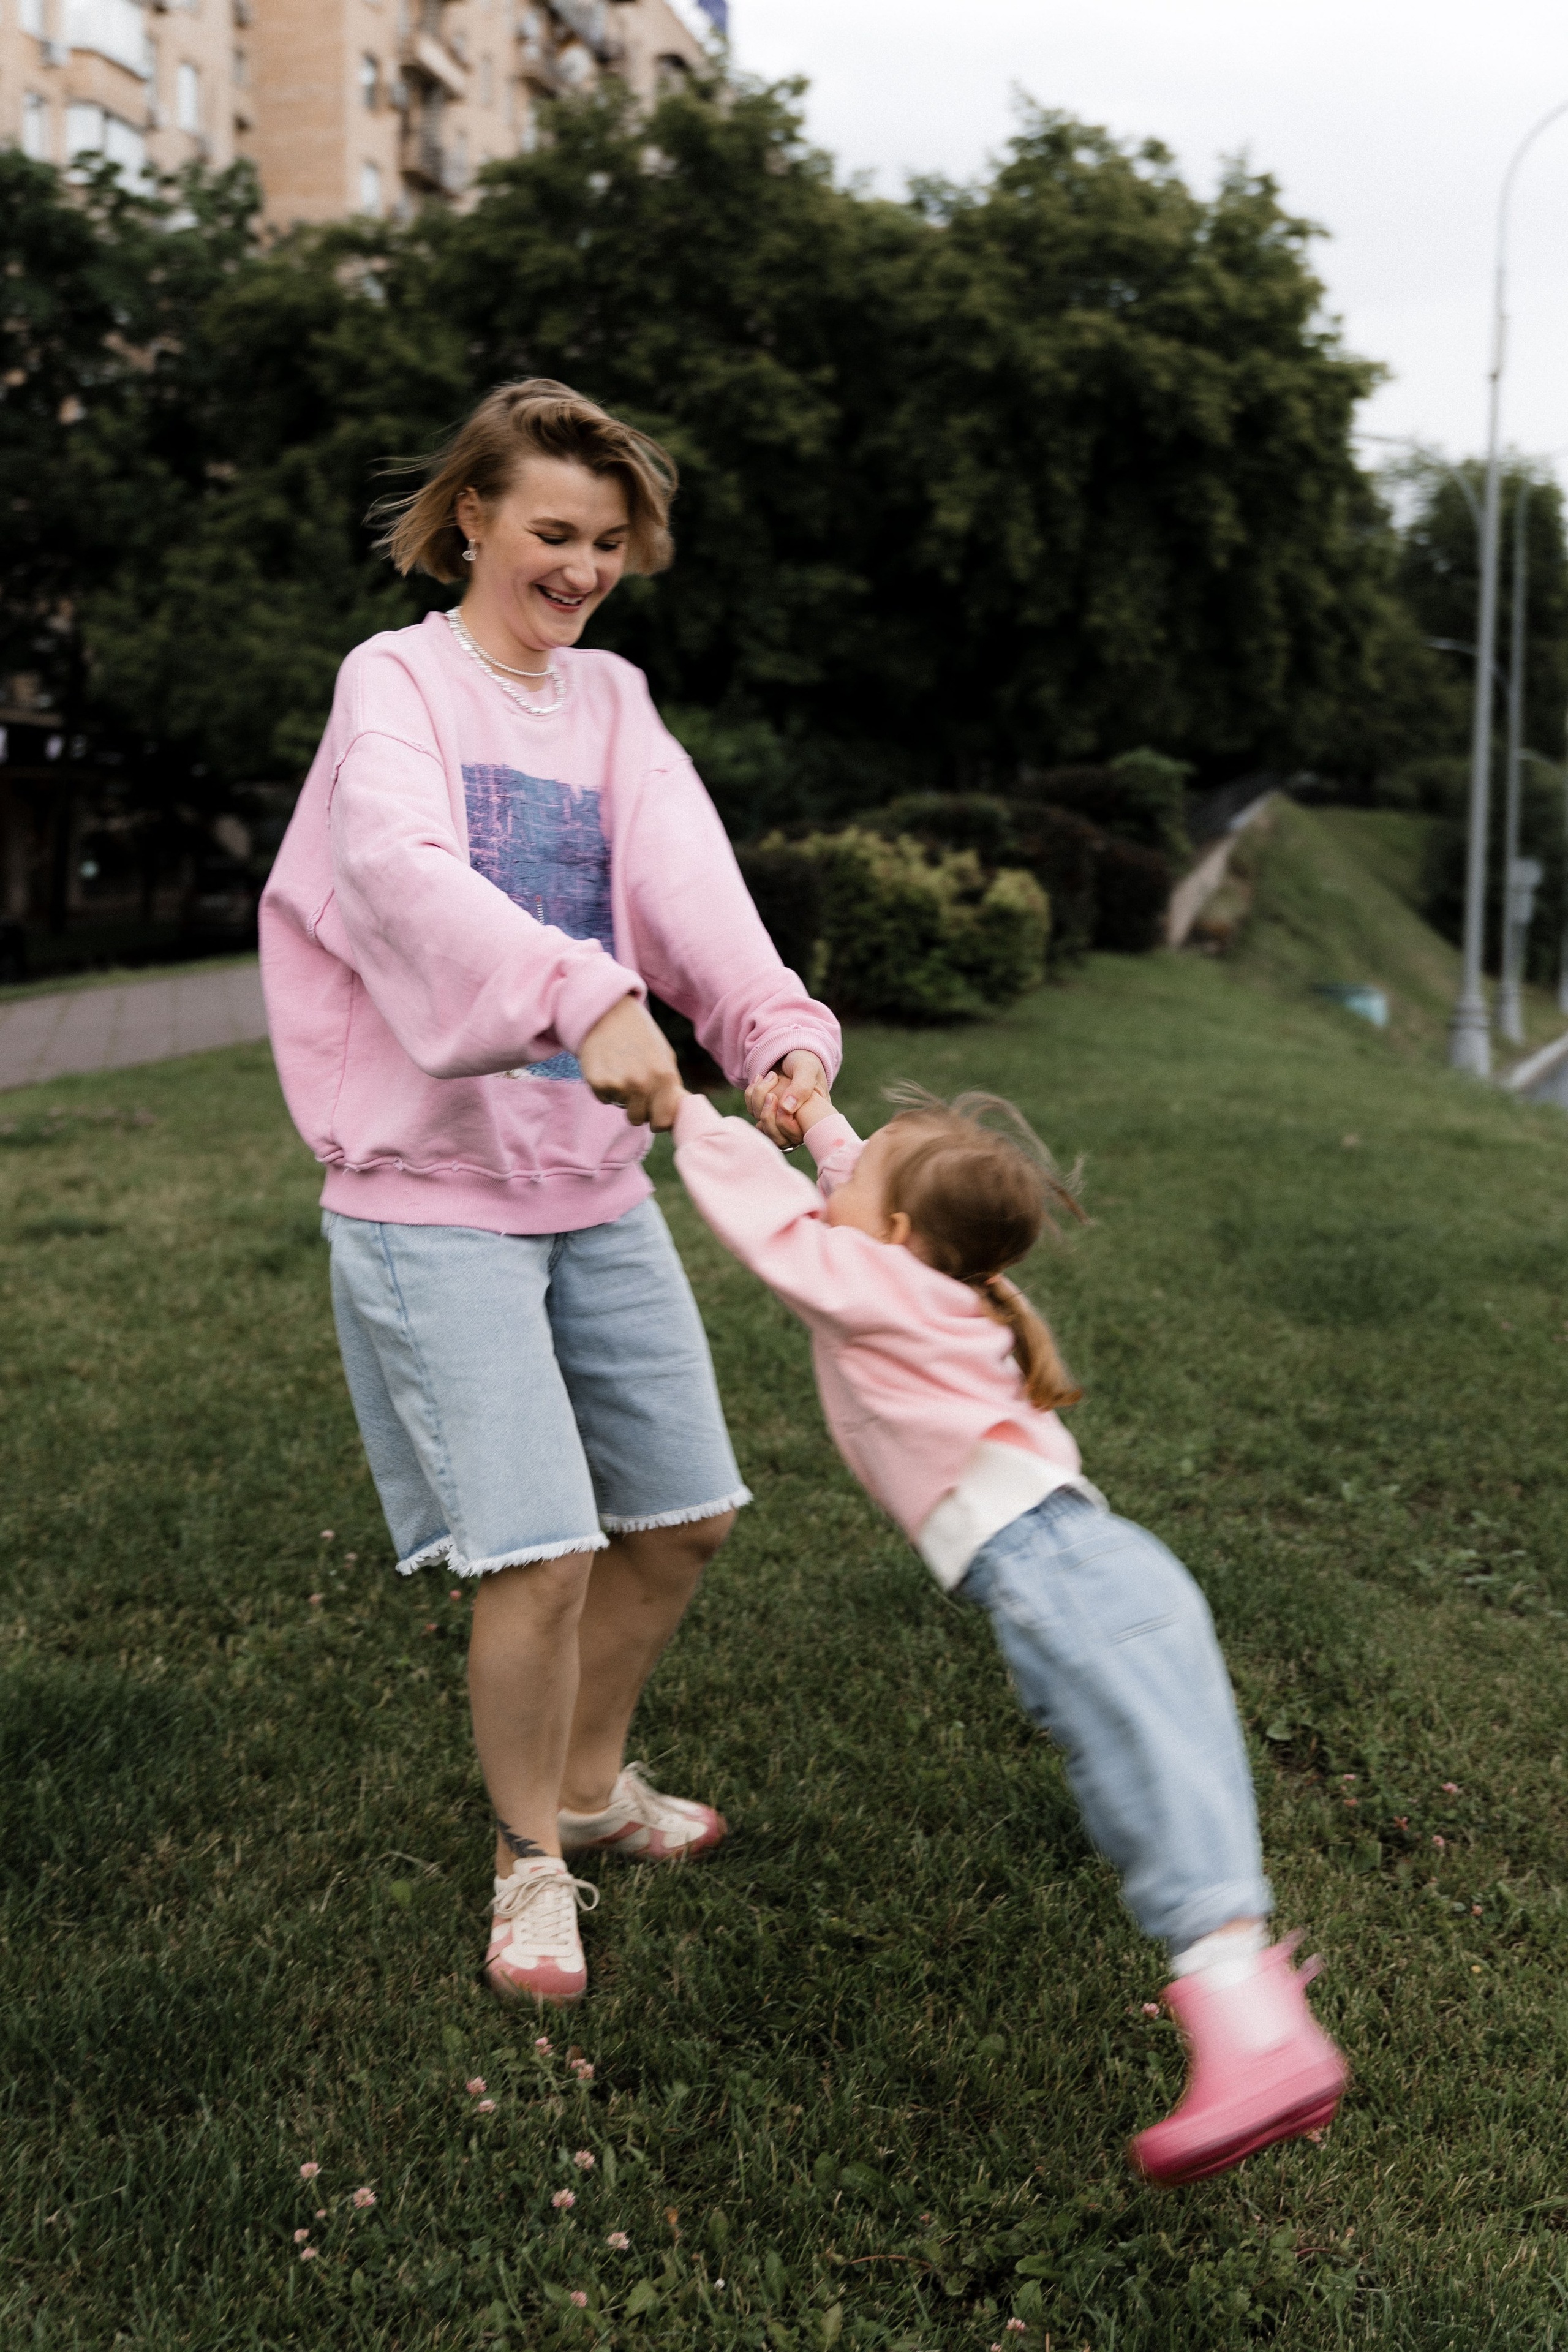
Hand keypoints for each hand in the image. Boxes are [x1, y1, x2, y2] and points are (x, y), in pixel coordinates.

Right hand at [577, 995, 682, 1131]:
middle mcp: (643, 1084)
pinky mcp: (597, 1082)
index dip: (658, 1120)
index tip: (654, 1113)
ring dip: (621, 1096)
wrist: (609, 1012)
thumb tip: (680, 1112)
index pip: (663, 1122)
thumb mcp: (665, 1057)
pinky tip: (608, 1066)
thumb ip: (672, 1087)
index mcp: (665, 1077)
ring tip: (622, 1070)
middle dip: (637, 1109)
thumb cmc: (641, 1036)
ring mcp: (619, 1085)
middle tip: (634, 1087)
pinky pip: (604, 1098)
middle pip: (638, 1120)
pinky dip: (606, 1088)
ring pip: (620, 1107)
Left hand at [746, 1050, 828, 1148]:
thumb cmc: (806, 1061)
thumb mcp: (808, 1069)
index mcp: (812, 1121)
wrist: (793, 1053)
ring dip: (758, 1097)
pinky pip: (752, 1111)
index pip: (794, 1137)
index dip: (782, 1122)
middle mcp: (796, 1125)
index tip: (776, 1096)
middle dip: (766, 1111)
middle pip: (775, 1136)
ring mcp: (780, 1120)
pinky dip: (751, 1094)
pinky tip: (760, 1077)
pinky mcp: (766, 1112)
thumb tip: (787, 1109)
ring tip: (771, 1075)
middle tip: (772, 1084)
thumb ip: (801, 1087)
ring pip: (761, 1124)